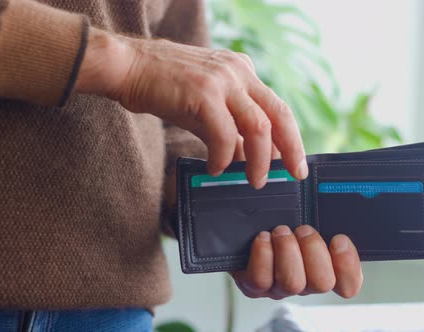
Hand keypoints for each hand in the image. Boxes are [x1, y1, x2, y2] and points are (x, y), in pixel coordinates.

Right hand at [76, 28, 306, 187]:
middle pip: (279, 114)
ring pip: (258, 127)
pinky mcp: (204, 93)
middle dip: (290, 150)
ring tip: (253, 181)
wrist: (128, 67)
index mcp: (243, 71)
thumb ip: (230, 131)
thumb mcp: (206, 109)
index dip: (291, 138)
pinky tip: (216, 168)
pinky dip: (224, 157)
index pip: (278, 108)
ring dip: (258, 160)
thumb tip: (249, 160)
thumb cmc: (165, 89)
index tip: (295, 163)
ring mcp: (223, 80)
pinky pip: (225, 135)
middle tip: (291, 175)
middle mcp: (239, 72)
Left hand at [231, 225, 362, 298]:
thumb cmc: (280, 220)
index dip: (347, 265)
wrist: (243, 229)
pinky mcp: (254, 287)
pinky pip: (261, 279)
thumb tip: (338, 206)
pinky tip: (263, 238)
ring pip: (293, 283)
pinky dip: (263, 254)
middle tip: (303, 229)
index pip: (348, 284)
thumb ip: (326, 217)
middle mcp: (304, 283)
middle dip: (313, 249)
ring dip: (288, 251)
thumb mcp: (307, 215)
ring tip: (281, 231)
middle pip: (322, 283)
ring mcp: (279, 288)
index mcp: (324, 269)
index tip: (338, 239)